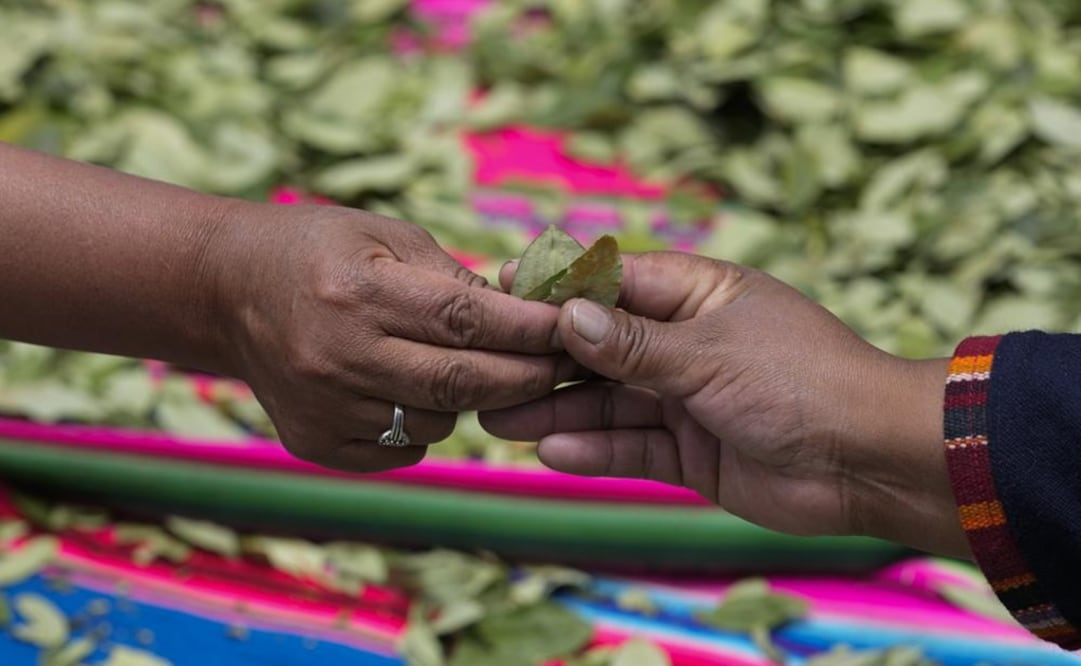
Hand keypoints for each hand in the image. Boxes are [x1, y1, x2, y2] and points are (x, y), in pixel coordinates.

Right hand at [207, 203, 572, 471]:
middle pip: (459, 383)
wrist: (228, 292)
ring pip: (436, 423)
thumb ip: (453, 277)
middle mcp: (338, 355)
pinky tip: (412, 391)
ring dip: (470, 400)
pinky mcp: (313, 443)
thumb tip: (525, 316)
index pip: (465, 319)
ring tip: (468, 367)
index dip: (527, 329)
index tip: (572, 328)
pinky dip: (425, 426)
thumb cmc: (320, 250)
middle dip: (525, 377)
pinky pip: (402, 450)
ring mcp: (322, 407)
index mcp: (358, 290)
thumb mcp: (386, 236)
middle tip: (563, 367)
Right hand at [480, 252, 964, 556]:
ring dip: (557, 411)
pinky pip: (631, 447)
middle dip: (546, 360)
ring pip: (607, 402)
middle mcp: (686, 343)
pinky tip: (551, 452)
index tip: (500, 291)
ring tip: (498, 418)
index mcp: (697, 295)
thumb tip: (565, 314)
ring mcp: (686, 399)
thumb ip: (633, 343)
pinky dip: (595, 450)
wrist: (869, 461)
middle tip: (485, 370)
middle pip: (600, 347)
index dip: (557, 288)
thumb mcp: (709, 354)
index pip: (613, 281)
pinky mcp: (691, 452)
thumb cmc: (801, 381)